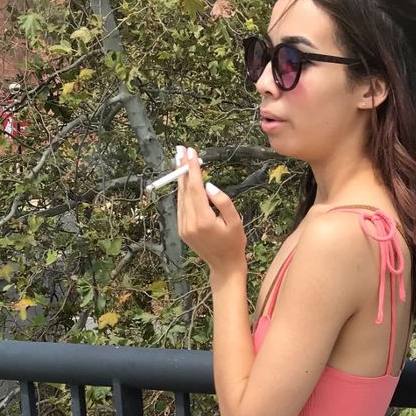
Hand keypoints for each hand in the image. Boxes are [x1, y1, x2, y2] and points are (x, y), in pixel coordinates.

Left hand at [175, 145, 246, 276]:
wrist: (224, 266)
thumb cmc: (234, 243)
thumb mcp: (235, 221)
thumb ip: (223, 202)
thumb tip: (208, 185)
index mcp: (204, 220)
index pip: (195, 189)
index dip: (192, 169)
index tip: (190, 152)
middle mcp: (190, 223)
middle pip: (184, 190)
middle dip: (182, 168)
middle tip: (181, 149)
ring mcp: (184, 228)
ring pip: (180, 197)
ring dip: (180, 178)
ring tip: (180, 160)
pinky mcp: (182, 230)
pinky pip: (181, 206)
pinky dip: (182, 191)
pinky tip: (184, 180)